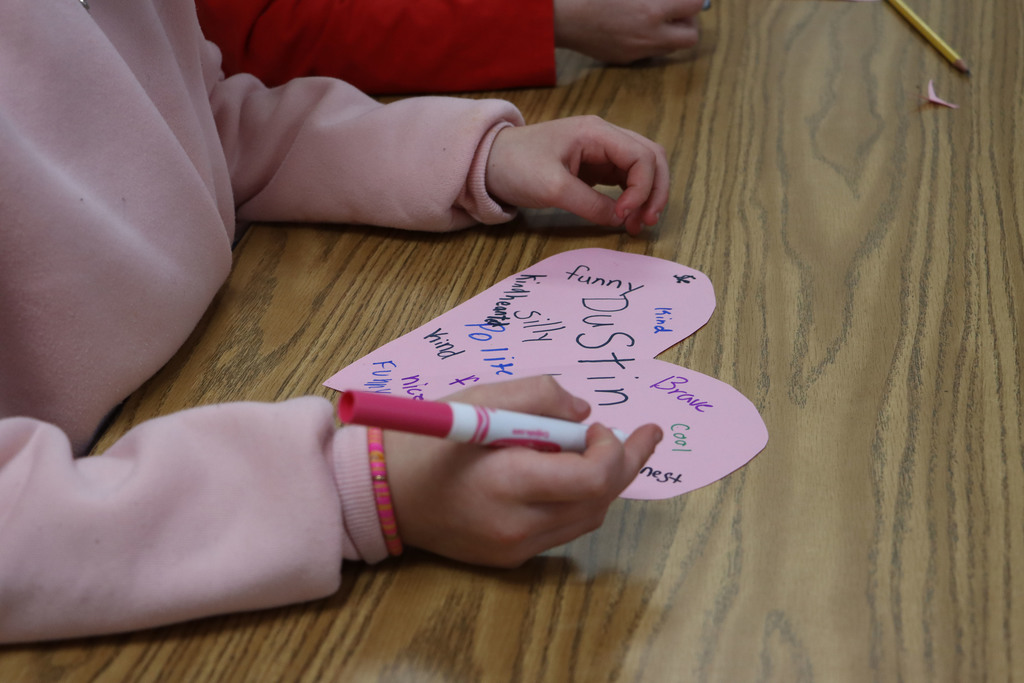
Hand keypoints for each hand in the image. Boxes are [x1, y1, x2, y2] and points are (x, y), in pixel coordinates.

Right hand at [384, 376, 662, 567]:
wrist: (379, 494)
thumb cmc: (426, 440)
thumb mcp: (481, 398)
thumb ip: (540, 396)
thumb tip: (583, 416)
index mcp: (509, 483)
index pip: (593, 479)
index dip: (613, 451)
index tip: (602, 426)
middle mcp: (518, 526)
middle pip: (599, 503)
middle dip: (624, 465)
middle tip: (642, 436)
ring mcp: (514, 549)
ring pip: (586, 519)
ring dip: (602, 484)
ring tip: (599, 450)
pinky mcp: (508, 560)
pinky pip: (561, 530)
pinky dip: (576, 501)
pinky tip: (567, 476)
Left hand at [485, 116, 668, 235]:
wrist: (488, 163)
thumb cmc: (515, 166)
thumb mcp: (552, 188)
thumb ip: (590, 204)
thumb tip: (620, 220)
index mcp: (596, 132)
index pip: (642, 156)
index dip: (642, 189)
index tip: (624, 216)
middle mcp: (604, 137)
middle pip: (652, 157)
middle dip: (656, 191)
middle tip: (647, 222)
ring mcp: (601, 151)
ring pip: (642, 169)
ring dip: (647, 196)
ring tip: (638, 225)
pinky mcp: (594, 167)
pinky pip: (625, 179)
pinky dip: (632, 198)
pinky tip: (625, 218)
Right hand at [554, 0, 702, 63]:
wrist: (565, 18)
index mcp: (652, 10)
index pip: (695, 6)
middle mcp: (649, 35)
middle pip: (690, 37)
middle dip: (687, 23)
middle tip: (676, 11)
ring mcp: (637, 51)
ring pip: (671, 48)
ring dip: (670, 33)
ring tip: (654, 18)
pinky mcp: (625, 59)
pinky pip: (648, 52)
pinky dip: (649, 40)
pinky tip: (633, 28)